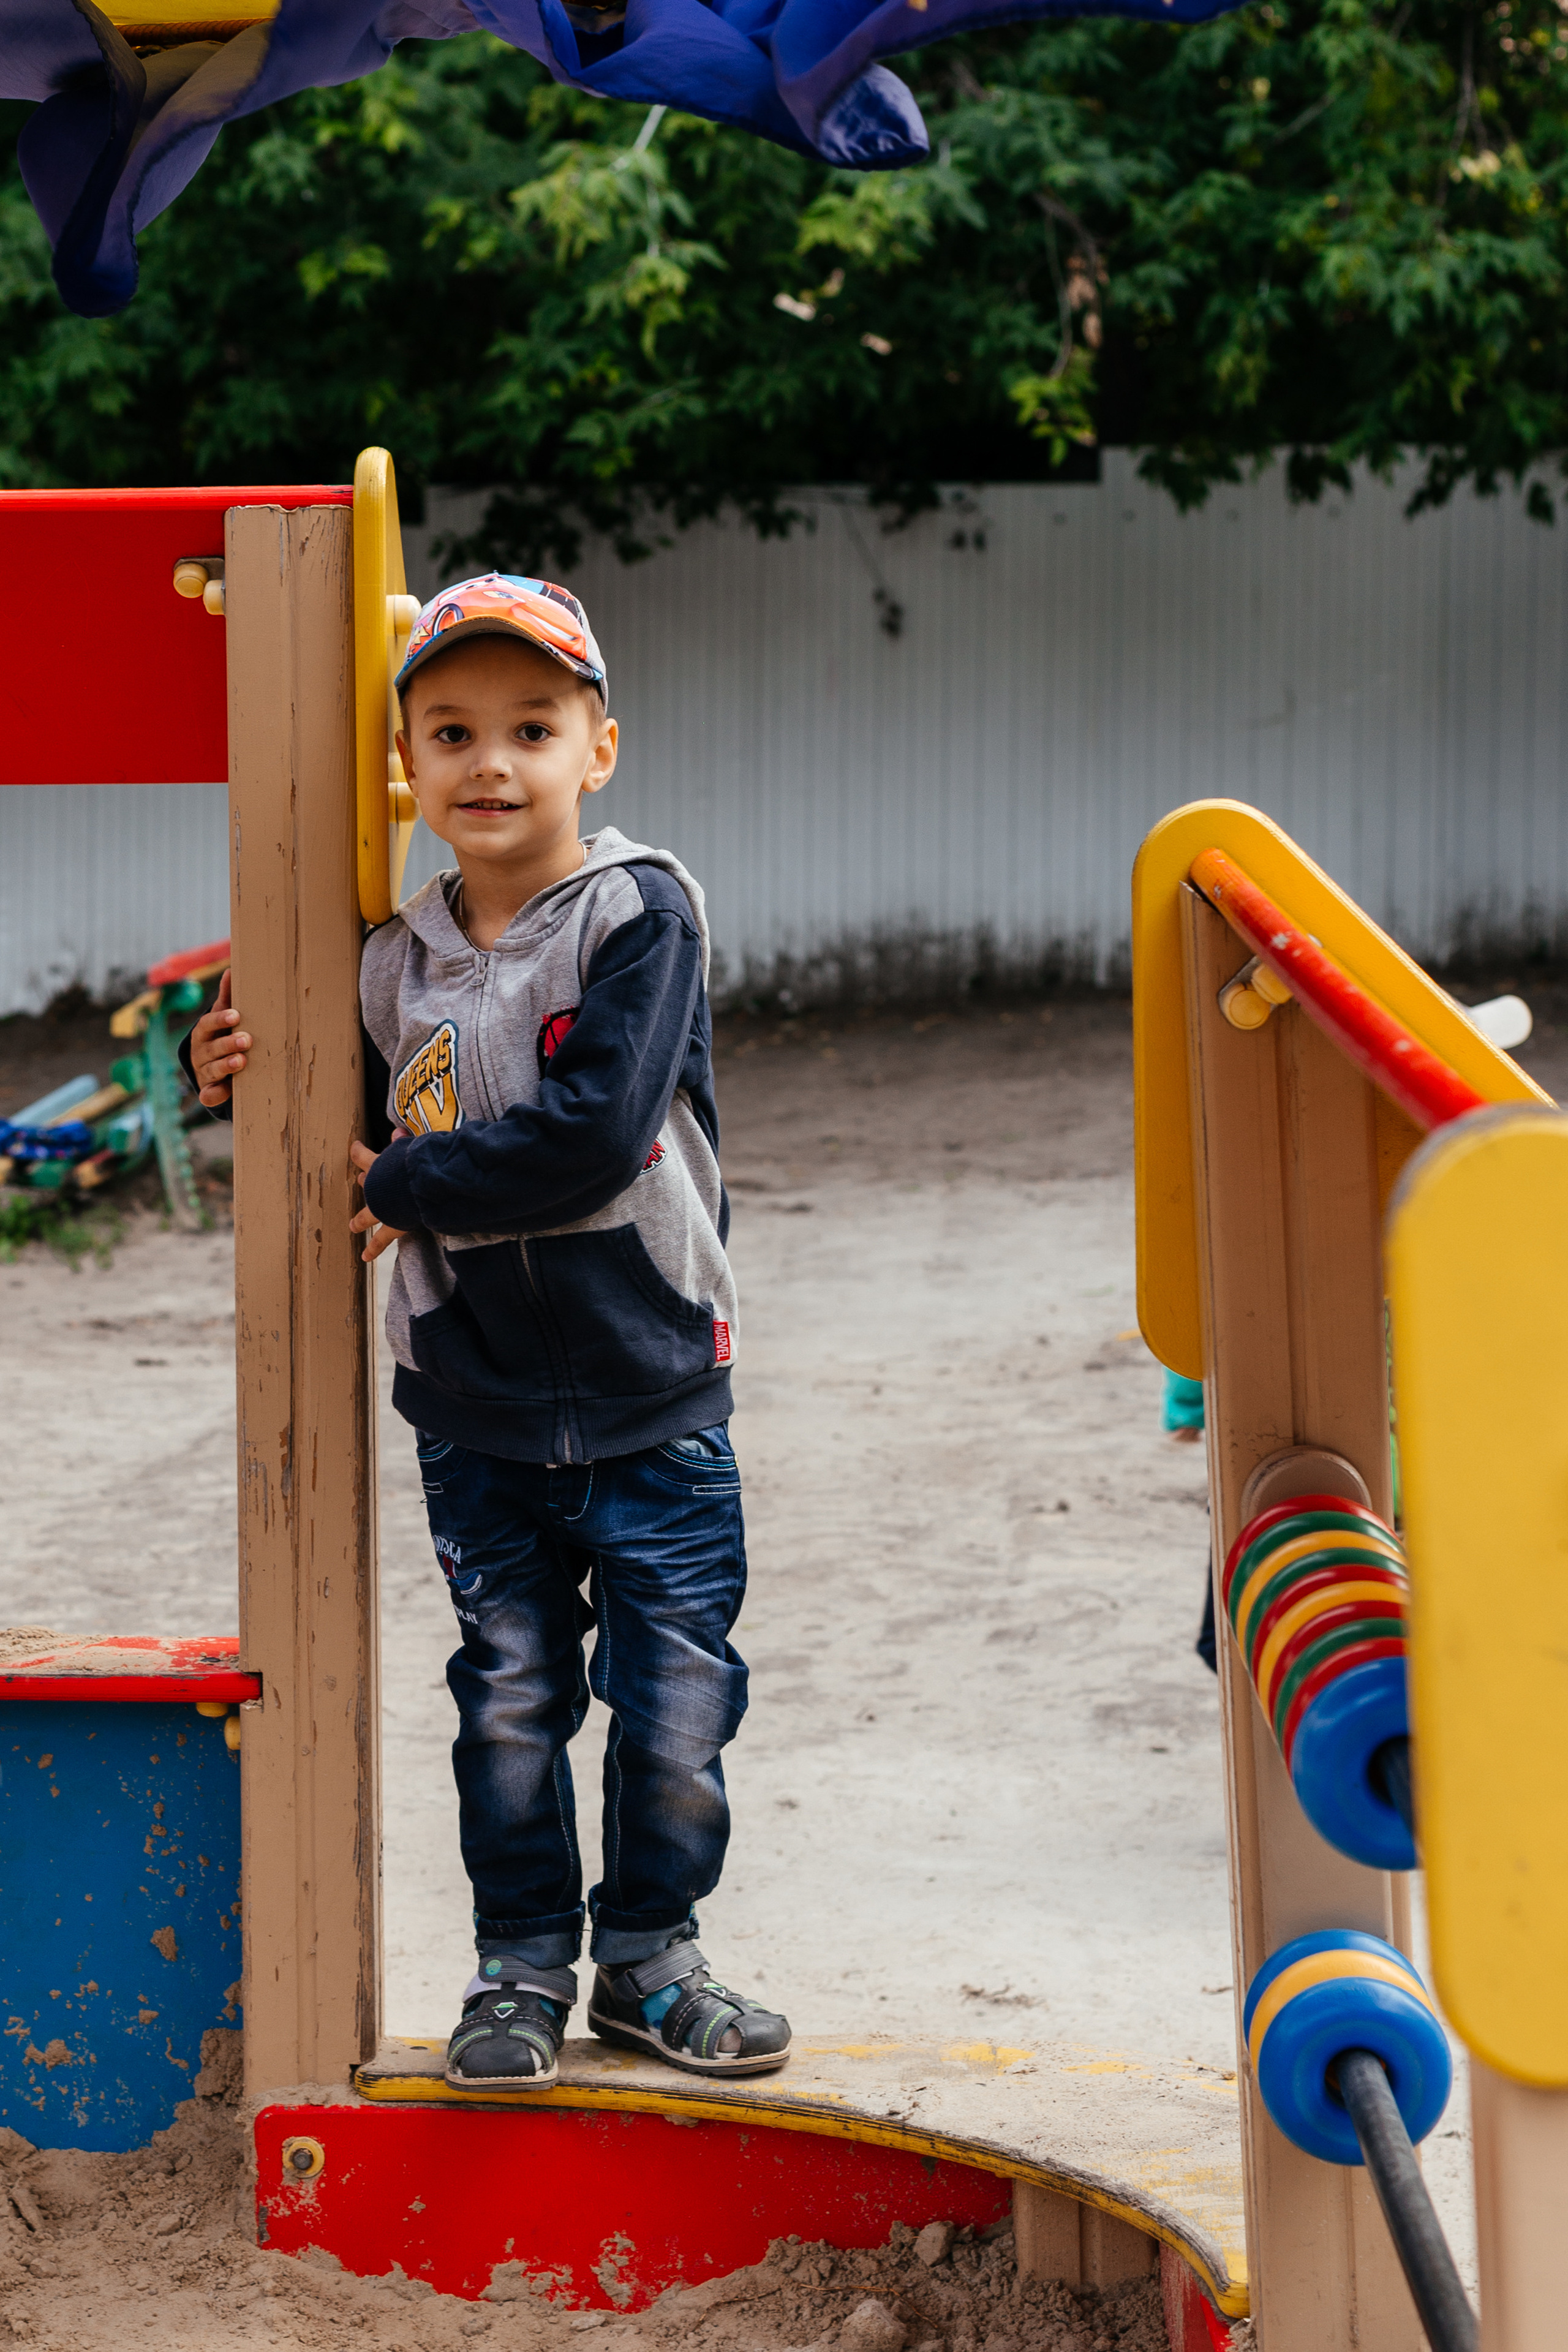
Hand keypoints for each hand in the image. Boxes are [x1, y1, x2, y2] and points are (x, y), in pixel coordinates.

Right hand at [186, 970, 250, 1105]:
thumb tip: (231, 970)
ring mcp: (204, 1072)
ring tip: (241, 1062)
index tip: (236, 1015)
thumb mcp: (223, 1018)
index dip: (220, 1020)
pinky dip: (215, 1094)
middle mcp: (201, 1052)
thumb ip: (227, 998)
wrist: (210, 1066)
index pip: (207, 1024)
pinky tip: (224, 1092)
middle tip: (246, 1040)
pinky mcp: (209, 1090)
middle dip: (228, 1044)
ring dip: (225, 1066)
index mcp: (203, 1033)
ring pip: (212, 1069)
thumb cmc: (220, 1036)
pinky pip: (210, 1094)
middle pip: (211, 1048)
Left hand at [350, 1137, 409, 1263]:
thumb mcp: (409, 1148)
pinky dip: (373, 1248)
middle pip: (367, 1184)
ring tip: (353, 1226)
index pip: (362, 1156)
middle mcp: (376, 1188)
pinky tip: (364, 1257)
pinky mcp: (392, 1226)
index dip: (357, 1151)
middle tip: (360, 1180)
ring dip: (360, 1219)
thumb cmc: (415, 1164)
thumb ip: (402, 1141)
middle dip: (365, 1182)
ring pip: (367, 1215)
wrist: (418, 1187)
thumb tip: (397, 1130)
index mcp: (378, 1166)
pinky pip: (381, 1240)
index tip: (353, 1146)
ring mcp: (382, 1209)